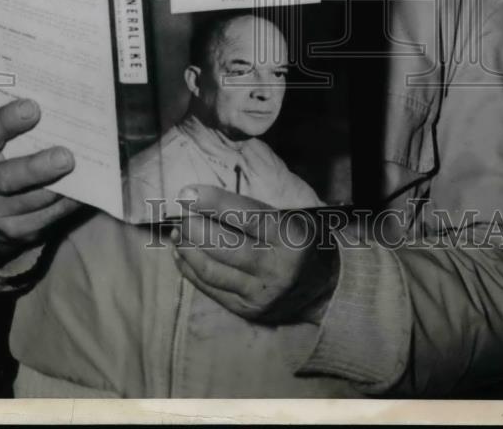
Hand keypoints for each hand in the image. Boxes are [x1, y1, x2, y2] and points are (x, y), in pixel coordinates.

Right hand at [0, 98, 80, 264]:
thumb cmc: (7, 154)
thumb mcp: (3, 138)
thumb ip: (24, 124)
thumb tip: (65, 102)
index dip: (7, 120)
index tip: (33, 108)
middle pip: (6, 178)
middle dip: (37, 168)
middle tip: (66, 157)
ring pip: (30, 203)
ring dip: (60, 189)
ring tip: (83, 174)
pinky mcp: (16, 232)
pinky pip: (47, 220)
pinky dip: (68, 205)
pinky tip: (86, 192)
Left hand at [170, 186, 339, 324]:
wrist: (325, 288)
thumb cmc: (302, 239)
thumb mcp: (294, 215)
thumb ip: (255, 207)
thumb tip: (206, 194)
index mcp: (291, 237)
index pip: (246, 216)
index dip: (213, 203)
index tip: (187, 192)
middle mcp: (276, 267)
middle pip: (223, 246)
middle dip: (194, 226)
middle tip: (180, 212)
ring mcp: (261, 293)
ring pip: (211, 269)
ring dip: (187, 248)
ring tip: (177, 231)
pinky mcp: (247, 310)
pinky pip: (210, 288)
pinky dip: (190, 269)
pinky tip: (181, 253)